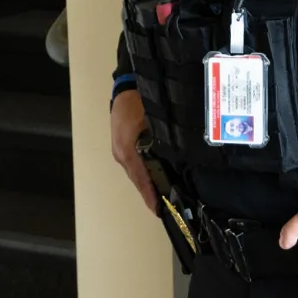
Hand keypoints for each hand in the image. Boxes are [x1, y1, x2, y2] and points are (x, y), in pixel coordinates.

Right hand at [109, 89, 155, 213]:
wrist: (125, 87)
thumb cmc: (138, 102)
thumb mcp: (152, 119)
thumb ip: (163, 137)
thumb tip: (176, 154)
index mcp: (127, 150)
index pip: (141, 178)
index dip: (150, 194)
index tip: (157, 210)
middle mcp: (122, 154)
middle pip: (137, 179)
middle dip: (149, 194)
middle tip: (162, 209)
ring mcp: (120, 150)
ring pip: (135, 174)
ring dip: (146, 186)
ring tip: (159, 199)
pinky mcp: (122, 146)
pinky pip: (134, 166)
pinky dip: (143, 175)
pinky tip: (153, 178)